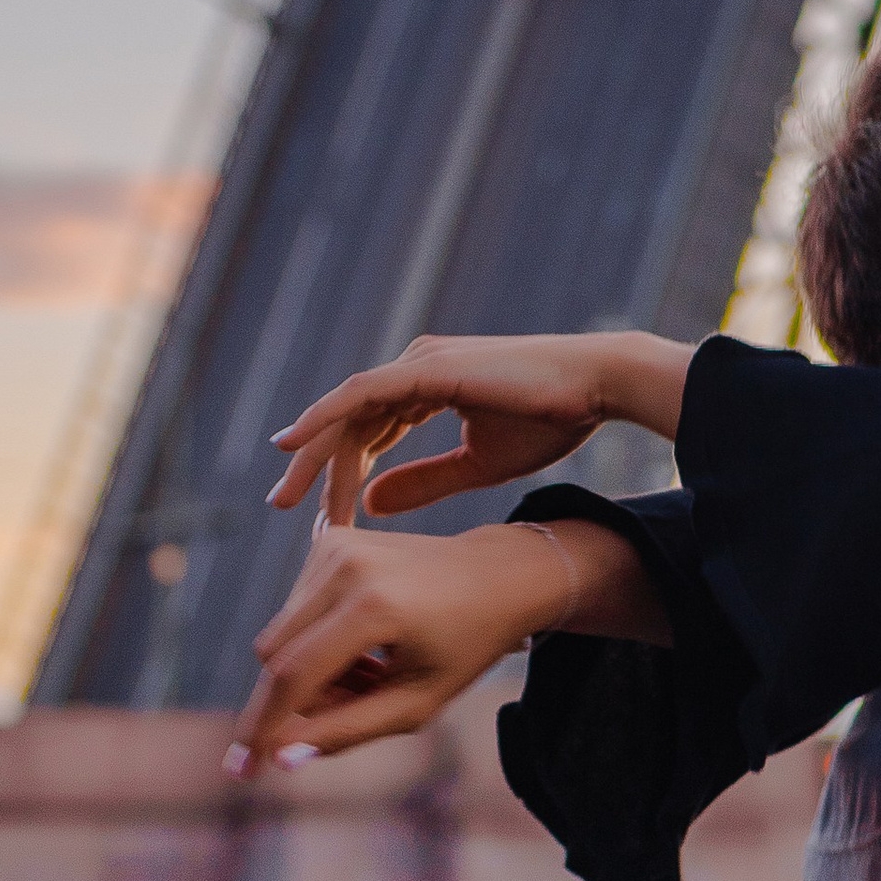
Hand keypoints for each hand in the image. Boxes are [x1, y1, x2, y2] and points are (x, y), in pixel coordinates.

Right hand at [226, 516, 576, 772]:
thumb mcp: (418, 702)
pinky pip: (295, 609)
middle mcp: (346, 566)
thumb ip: (347, 732)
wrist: (500, 573)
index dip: (261, 728)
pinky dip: (318, 640)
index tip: (238, 772)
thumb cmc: (466, 645)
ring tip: (374, 673)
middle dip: (292, 699)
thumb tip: (280, 760)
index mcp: (375, 606)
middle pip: (272, 654)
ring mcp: (333, 545)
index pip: (293, 676)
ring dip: (311, 669)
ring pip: (279, 635)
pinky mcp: (329, 538)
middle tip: (350, 708)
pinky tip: (367, 645)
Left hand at [265, 329, 692, 520]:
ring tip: (285, 496)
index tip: (325, 517)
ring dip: (312, 454)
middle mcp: (415, 367)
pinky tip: (293, 446)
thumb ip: (424, 483)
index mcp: (428, 385)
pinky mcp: (426, 368)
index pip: (369, 429)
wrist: (596, 388)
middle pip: (348, 421)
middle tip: (283, 508)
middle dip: (314, 466)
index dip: (343, 471)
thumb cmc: (551, 422)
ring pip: (346, 411)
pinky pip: (358, 394)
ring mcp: (418, 363)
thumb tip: (371, 503)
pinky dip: (322, 418)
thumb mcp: (478, 466)